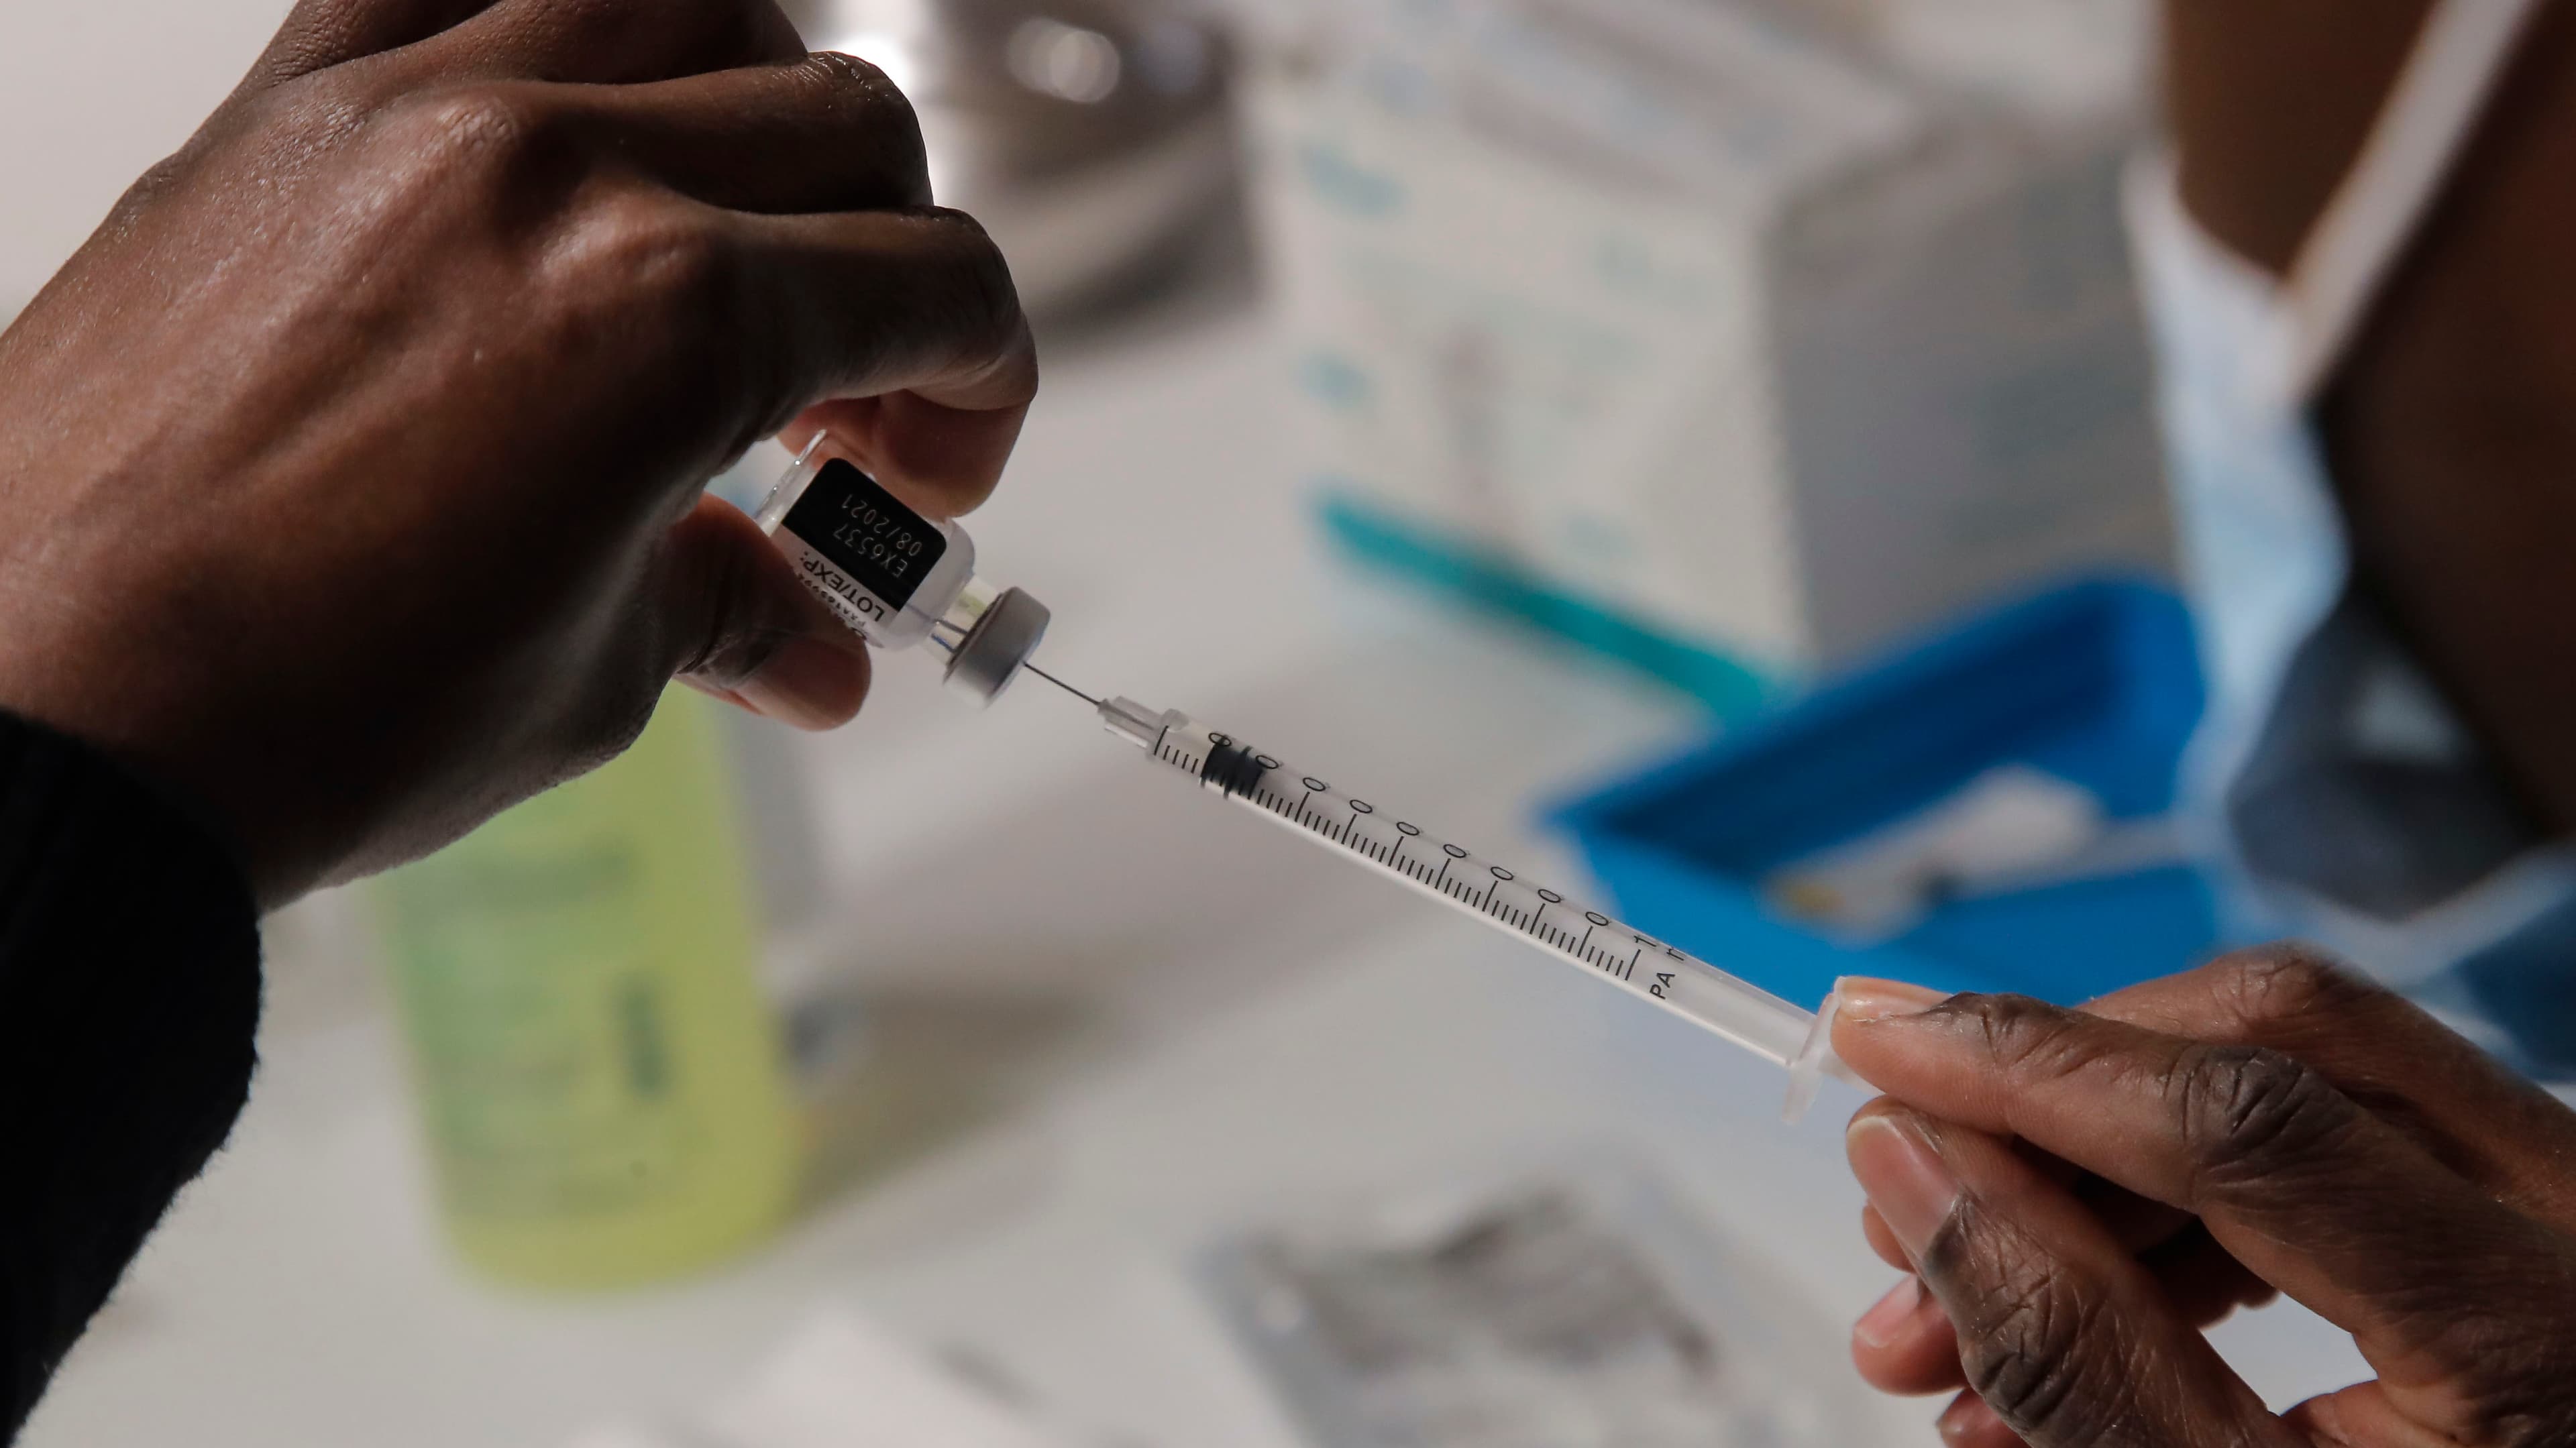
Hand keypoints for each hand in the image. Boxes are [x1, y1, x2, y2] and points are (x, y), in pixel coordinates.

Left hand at [0, 0, 1036, 904]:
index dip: (988, 384)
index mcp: (672, 316)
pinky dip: (554, 27)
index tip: (940, 465)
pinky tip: (571, 125)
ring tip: (734, 226)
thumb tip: (813, 643)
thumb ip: (731, 608)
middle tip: (852, 403)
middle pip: (846, 125)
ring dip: (761, 103)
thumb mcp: (589, 678)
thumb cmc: (296, 714)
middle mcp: (559, 168)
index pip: (937, 284)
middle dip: (903, 265)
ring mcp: (411, 113)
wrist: (39, 718)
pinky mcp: (280, 112)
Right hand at [1830, 951, 2575, 1446]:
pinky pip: (2338, 1142)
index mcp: (2539, 1332)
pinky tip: (2069, 1311)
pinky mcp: (2530, 1212)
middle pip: (2284, 1045)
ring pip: (2299, 1080)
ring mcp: (2572, 1202)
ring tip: (1947, 1326)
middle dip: (2054, 1105)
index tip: (1875, 1045)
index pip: (2252, 1123)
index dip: (2035, 1068)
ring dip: (2093, 1178)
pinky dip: (2177, 1215)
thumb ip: (2075, 1356)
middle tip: (1899, 1201)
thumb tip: (1906, 1165)